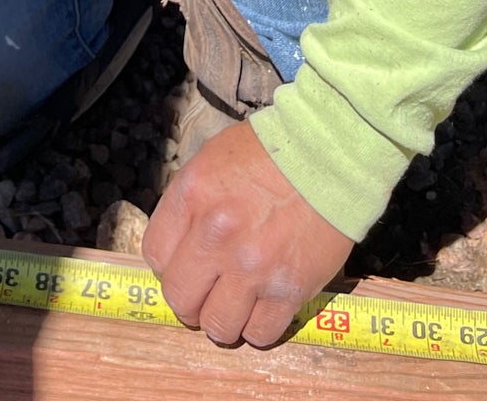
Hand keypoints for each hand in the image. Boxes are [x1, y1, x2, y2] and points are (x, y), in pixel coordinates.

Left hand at [142, 120, 351, 347]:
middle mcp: (217, 234)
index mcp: (193, 195)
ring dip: (223, 319)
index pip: (155, 256)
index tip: (187, 264)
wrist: (331, 155)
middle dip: (190, 300)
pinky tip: (264, 307)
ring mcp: (253, 266)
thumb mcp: (214, 159)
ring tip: (237, 303)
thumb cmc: (272, 152)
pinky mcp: (289, 289)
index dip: (170, 265)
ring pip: (217, 326)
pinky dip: (258, 328)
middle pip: (180, 299)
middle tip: (208, 291)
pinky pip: (260, 334)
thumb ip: (190, 204)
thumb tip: (179, 248)